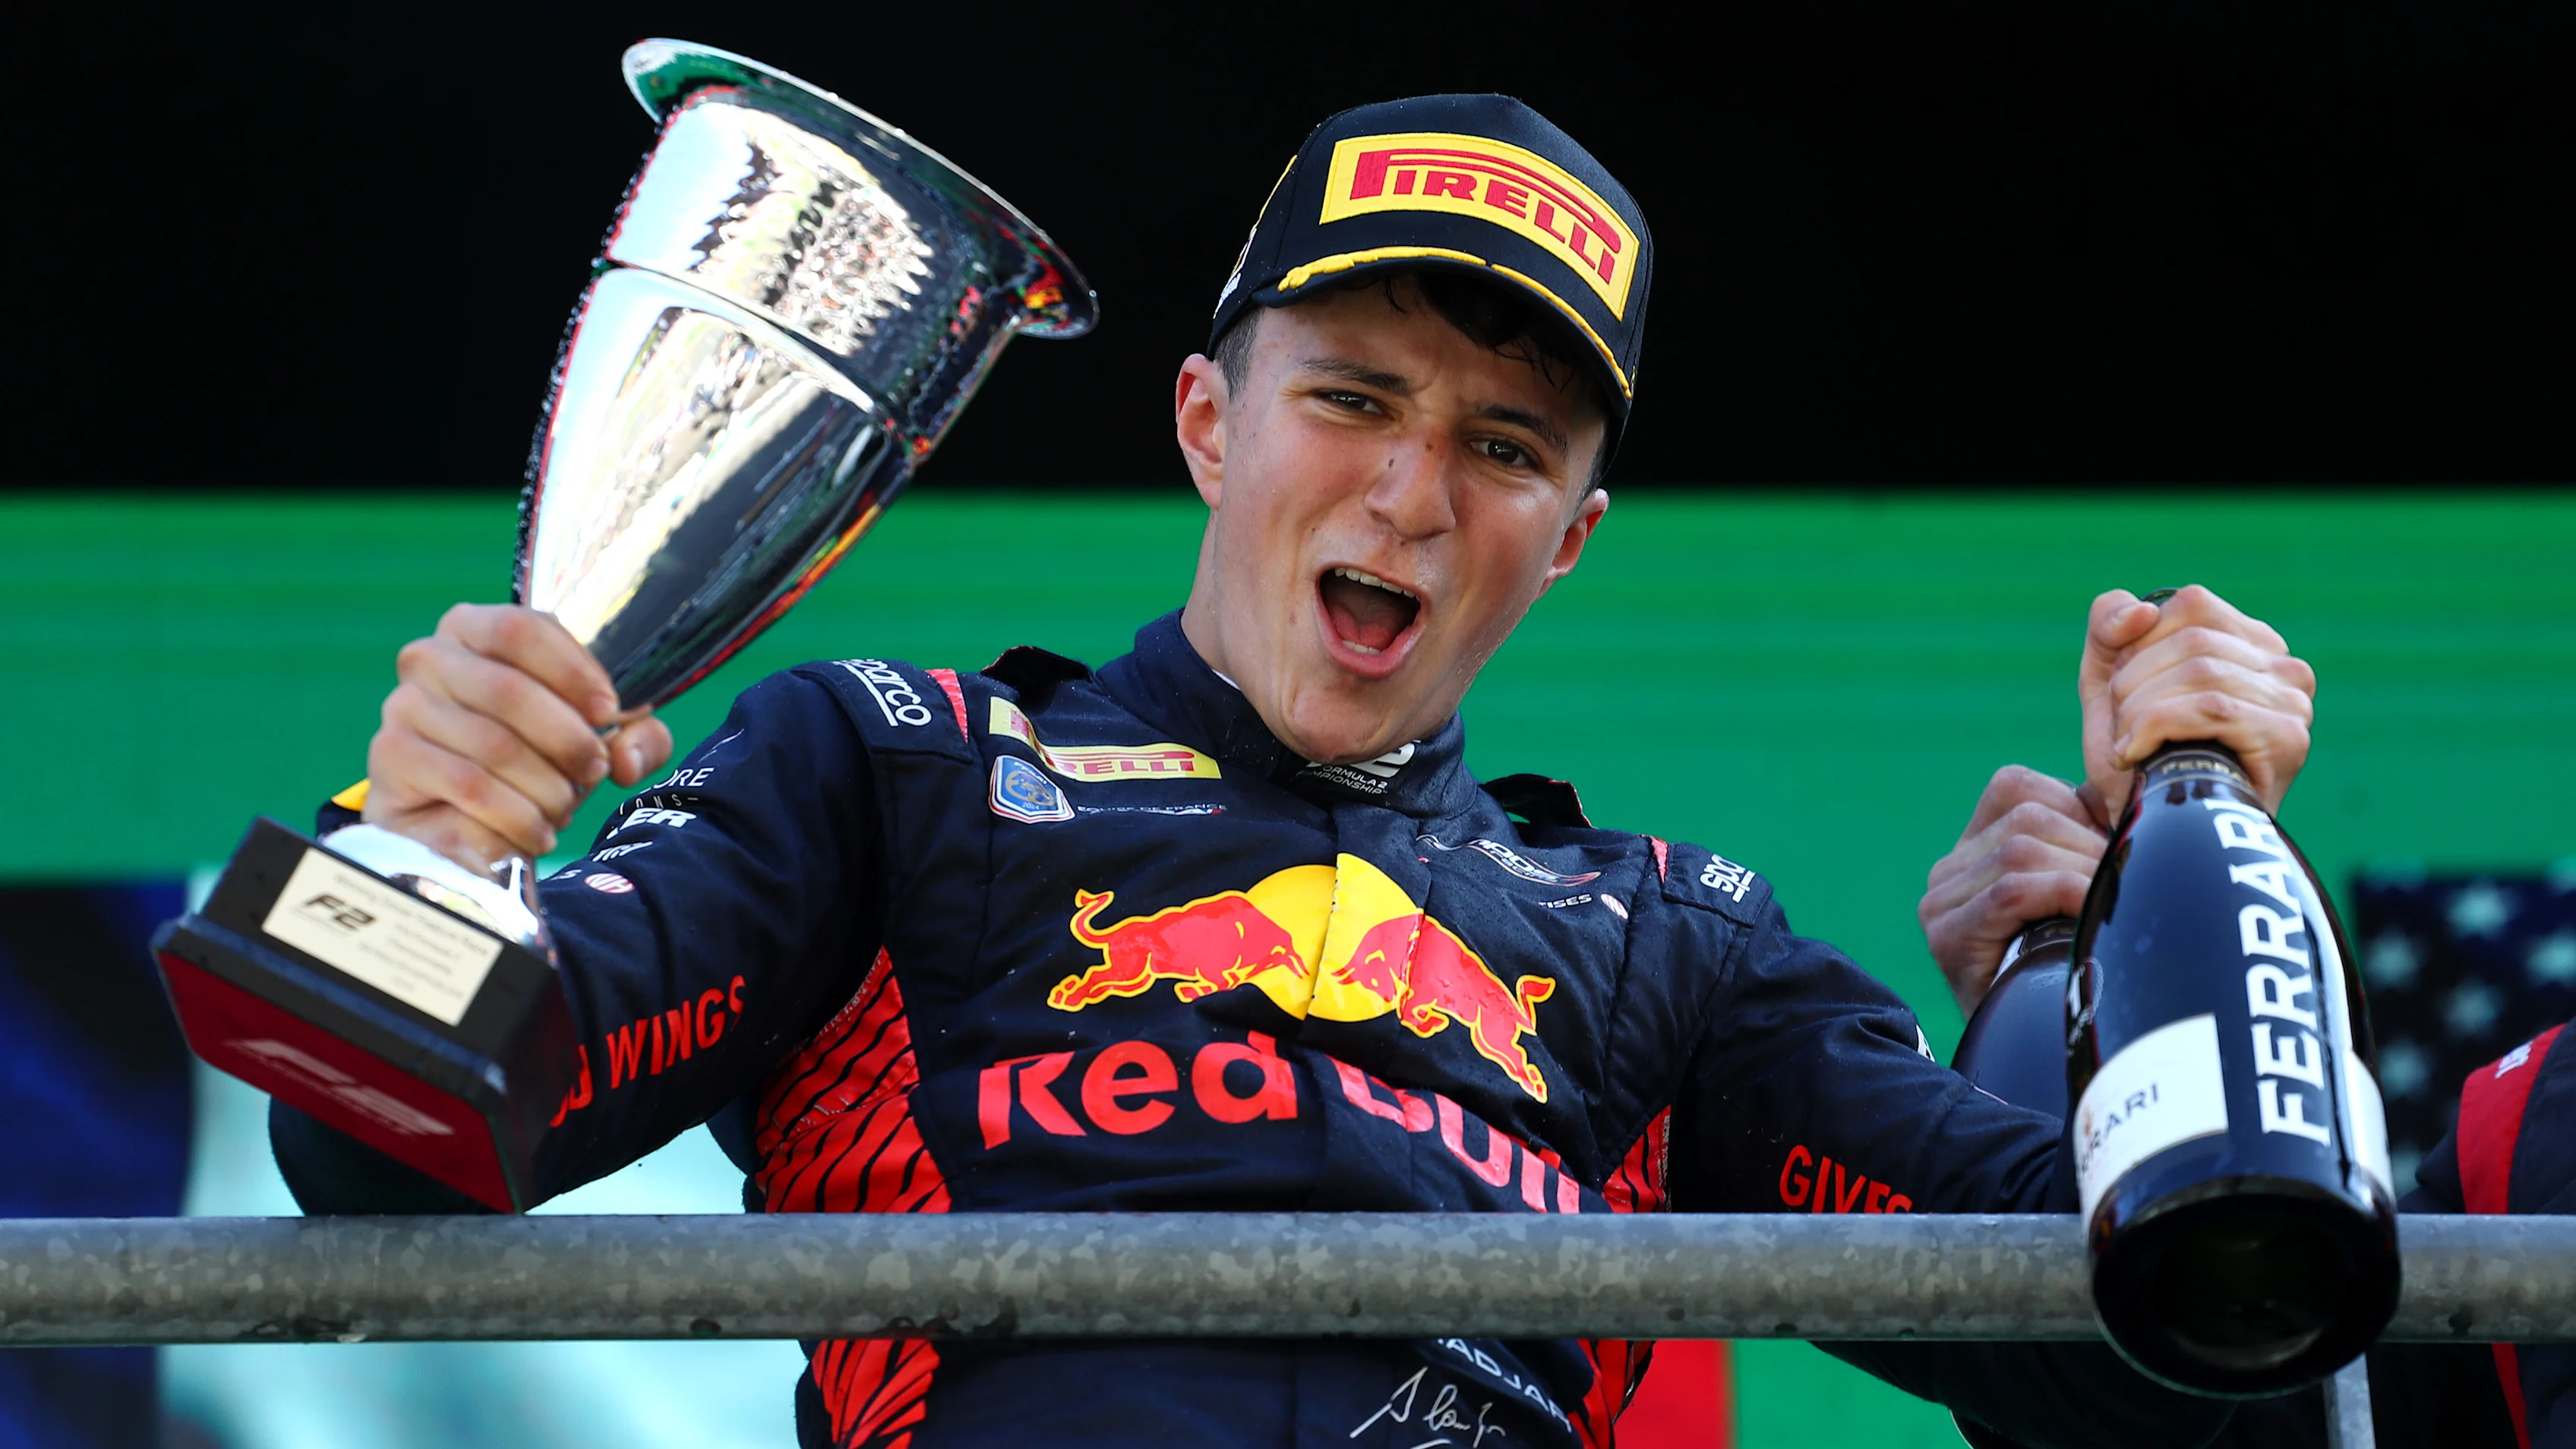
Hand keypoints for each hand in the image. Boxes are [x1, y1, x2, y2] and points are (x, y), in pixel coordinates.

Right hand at [363, 604, 673, 872]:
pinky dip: (516, 816)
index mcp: (475, 628)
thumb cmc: (535, 758)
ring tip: (563, 807)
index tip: (611, 712)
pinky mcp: (391, 758)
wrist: (467, 819)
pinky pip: (468, 786)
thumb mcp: (597, 739)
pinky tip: (536, 831)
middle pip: (509, 690)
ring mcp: (403, 706)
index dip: (575, 671)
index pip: (524, 628)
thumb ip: (637, 738)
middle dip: (566, 739)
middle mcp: (429, 657)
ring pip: (493, 746)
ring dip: (545, 787)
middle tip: (595, 770)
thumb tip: (626, 756)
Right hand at [1921, 766, 2109, 1017]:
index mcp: (1972, 849)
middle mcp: (1947, 871)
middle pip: (2027, 815)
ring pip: (2022, 848)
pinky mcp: (1946, 937)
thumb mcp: (2076, 894)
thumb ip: (2084, 844)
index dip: (2077, 803)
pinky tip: (2093, 915)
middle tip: (2130, 880)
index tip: (2118, 840)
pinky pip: (2012, 891)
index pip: (2015, 787)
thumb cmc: (2069, 972)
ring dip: (2083, 871)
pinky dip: (2063, 893)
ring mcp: (1940, 903)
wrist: (2037, 1056)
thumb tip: (2133, 795)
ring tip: (2113, 902)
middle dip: (2091, 842)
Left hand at [2080, 585, 2316, 816]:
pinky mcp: (2287, 736)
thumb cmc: (2136, 755)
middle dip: (2134, 683)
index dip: (2140, 642)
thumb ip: (2110, 627)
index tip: (2121, 690)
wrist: (2153, 830)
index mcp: (2251, 641)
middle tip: (2119, 726)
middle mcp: (2284, 665)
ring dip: (2141, 709)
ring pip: (2199, 672)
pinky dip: (2156, 727)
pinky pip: (2211, 708)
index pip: (2191, 604)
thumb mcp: (2109, 678)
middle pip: (2191, 640)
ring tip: (2127, 743)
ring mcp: (2293, 701)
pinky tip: (2135, 753)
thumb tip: (2141, 609)